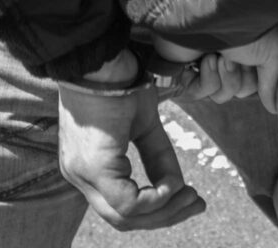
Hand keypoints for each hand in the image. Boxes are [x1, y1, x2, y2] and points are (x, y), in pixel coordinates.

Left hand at [57, 49, 205, 230]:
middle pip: (124, 219)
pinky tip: (175, 185)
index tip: (190, 197)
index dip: (158, 210)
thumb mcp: (144, 124)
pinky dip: (156, 199)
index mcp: (88, 167)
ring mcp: (84, 174)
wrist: (103, 59)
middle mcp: (80, 177)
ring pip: (125, 216)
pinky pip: (128, 202)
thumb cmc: (119, 82)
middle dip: (165, 216)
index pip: (120, 207)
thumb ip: (157, 157)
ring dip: (164, 210)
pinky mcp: (95, 167)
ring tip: (191, 196)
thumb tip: (177, 186)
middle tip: (197, 204)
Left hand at [154, 26, 277, 111]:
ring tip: (220, 55)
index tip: (257, 60)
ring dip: (225, 77)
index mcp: (251, 51)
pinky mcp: (188, 67)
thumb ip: (272, 82)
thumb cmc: (248, 28)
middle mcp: (231, 56)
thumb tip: (272, 107)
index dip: (259, 78)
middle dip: (240, 76)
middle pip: (241, 91)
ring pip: (221, 95)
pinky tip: (207, 60)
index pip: (257, 83)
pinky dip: (206, 79)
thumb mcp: (273, 52)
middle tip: (235, 55)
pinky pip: (198, 93)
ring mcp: (208, 62)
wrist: (213, 13)